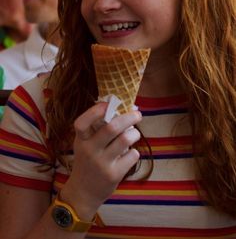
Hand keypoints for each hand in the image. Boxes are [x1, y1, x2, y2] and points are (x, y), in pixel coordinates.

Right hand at [61, 102, 141, 217]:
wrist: (83, 192)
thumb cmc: (87, 161)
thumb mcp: (85, 144)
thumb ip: (96, 128)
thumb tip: (121, 108)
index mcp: (81, 140)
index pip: (82, 123)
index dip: (94, 111)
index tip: (107, 104)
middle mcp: (89, 150)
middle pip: (112, 127)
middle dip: (129, 117)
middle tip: (137, 114)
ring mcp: (102, 163)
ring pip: (125, 139)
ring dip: (134, 133)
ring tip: (134, 134)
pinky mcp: (114, 175)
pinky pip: (132, 155)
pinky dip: (135, 151)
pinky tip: (130, 153)